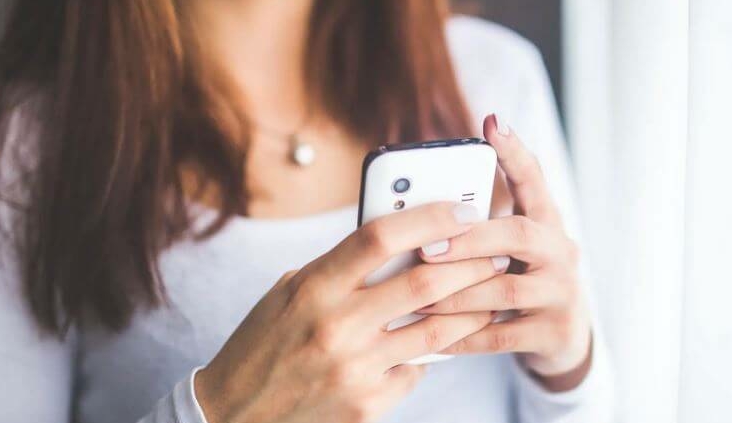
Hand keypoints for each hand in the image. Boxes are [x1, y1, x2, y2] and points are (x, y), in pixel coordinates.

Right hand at [195, 202, 506, 422]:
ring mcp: (354, 369)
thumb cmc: (263, 346)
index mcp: (312, 287)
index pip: (380, 237)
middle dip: (471, 262)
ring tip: (491, 294)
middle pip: (423, 282)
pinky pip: (416, 371)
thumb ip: (339, 269)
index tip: (461, 209)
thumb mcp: (288, 295)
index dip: (429, 217)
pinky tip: (441, 344)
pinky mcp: (367, 404)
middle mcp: (335, 326)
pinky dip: (431, 355)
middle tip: (496, 252)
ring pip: (436, 331)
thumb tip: (400, 241)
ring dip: (471, 310)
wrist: (235, 417)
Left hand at [416, 114, 592, 390]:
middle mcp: (561, 252)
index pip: (534, 180)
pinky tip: (434, 338)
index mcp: (546, 223)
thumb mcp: (511, 250)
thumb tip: (419, 207)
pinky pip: (502, 335)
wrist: (563, 340)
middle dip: (470, 240)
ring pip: (506, 290)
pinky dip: (464, 336)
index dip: (515, 152)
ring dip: (458, 293)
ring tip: (418, 296)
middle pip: (519, 234)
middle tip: (426, 247)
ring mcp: (562, 293)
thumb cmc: (521, 283)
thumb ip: (480, 228)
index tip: (492, 123)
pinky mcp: (555, 332)